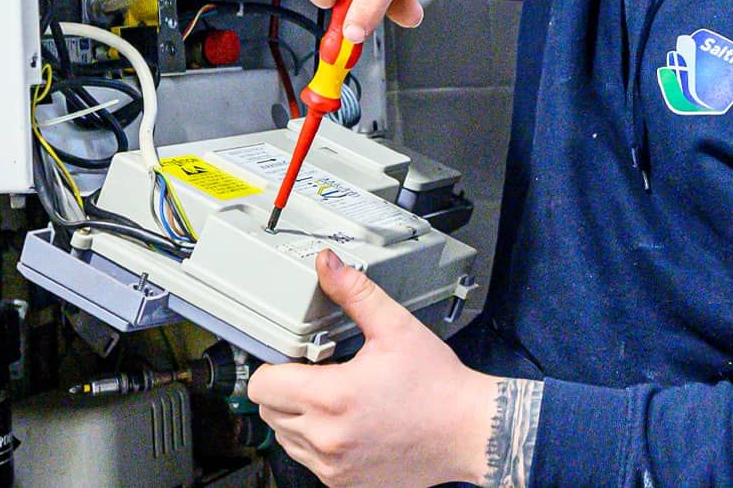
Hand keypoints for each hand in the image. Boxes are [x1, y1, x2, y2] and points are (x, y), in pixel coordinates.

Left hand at [249, 251, 496, 486]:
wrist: (469, 431)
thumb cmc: (439, 385)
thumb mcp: (396, 328)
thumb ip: (356, 293)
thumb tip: (329, 266)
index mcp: (332, 398)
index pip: (263, 385)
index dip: (276, 364)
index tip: (298, 358)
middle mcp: (327, 437)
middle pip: (268, 411)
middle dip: (286, 388)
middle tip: (321, 374)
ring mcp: (333, 465)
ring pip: (284, 437)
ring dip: (298, 416)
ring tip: (336, 399)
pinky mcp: (342, 481)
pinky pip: (307, 459)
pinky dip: (317, 440)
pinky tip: (346, 422)